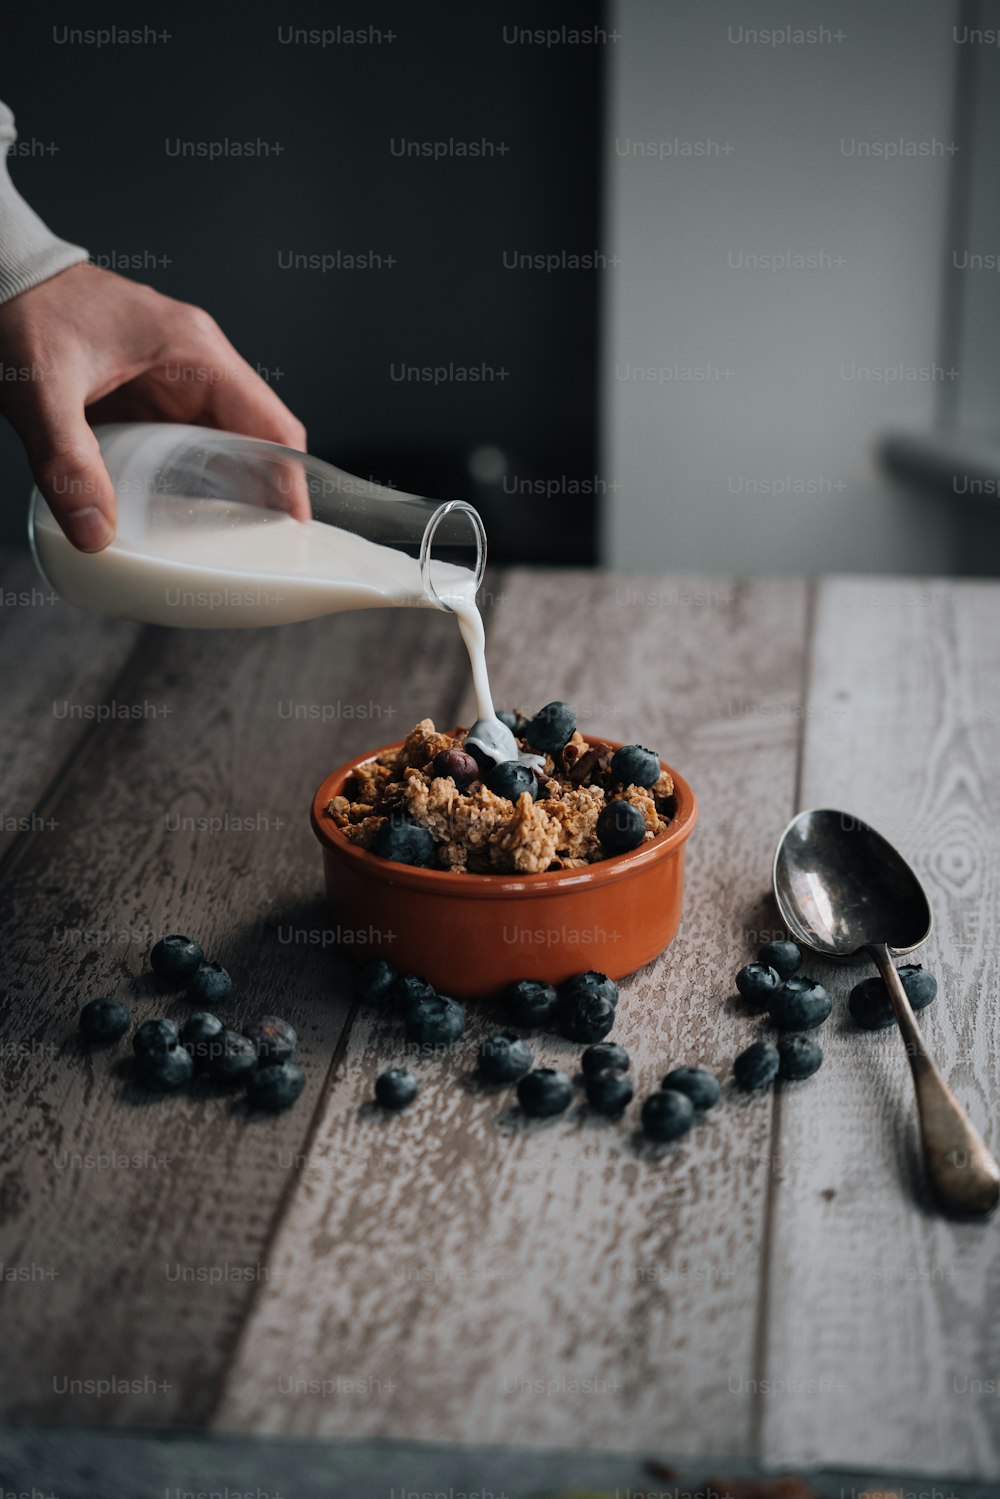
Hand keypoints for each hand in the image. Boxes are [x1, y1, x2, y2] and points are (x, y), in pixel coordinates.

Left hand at [0, 263, 306, 549]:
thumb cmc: (23, 309)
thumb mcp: (41, 389)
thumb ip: (68, 462)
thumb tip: (95, 533)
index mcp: (194, 350)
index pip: (271, 423)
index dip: (290, 478)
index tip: (293, 527)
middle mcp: (197, 363)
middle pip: (257, 440)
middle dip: (264, 494)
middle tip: (262, 549)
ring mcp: (175, 379)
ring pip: (226, 445)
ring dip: (231, 491)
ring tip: (229, 543)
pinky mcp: (150, 395)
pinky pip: (190, 445)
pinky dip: (195, 481)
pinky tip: (183, 516)